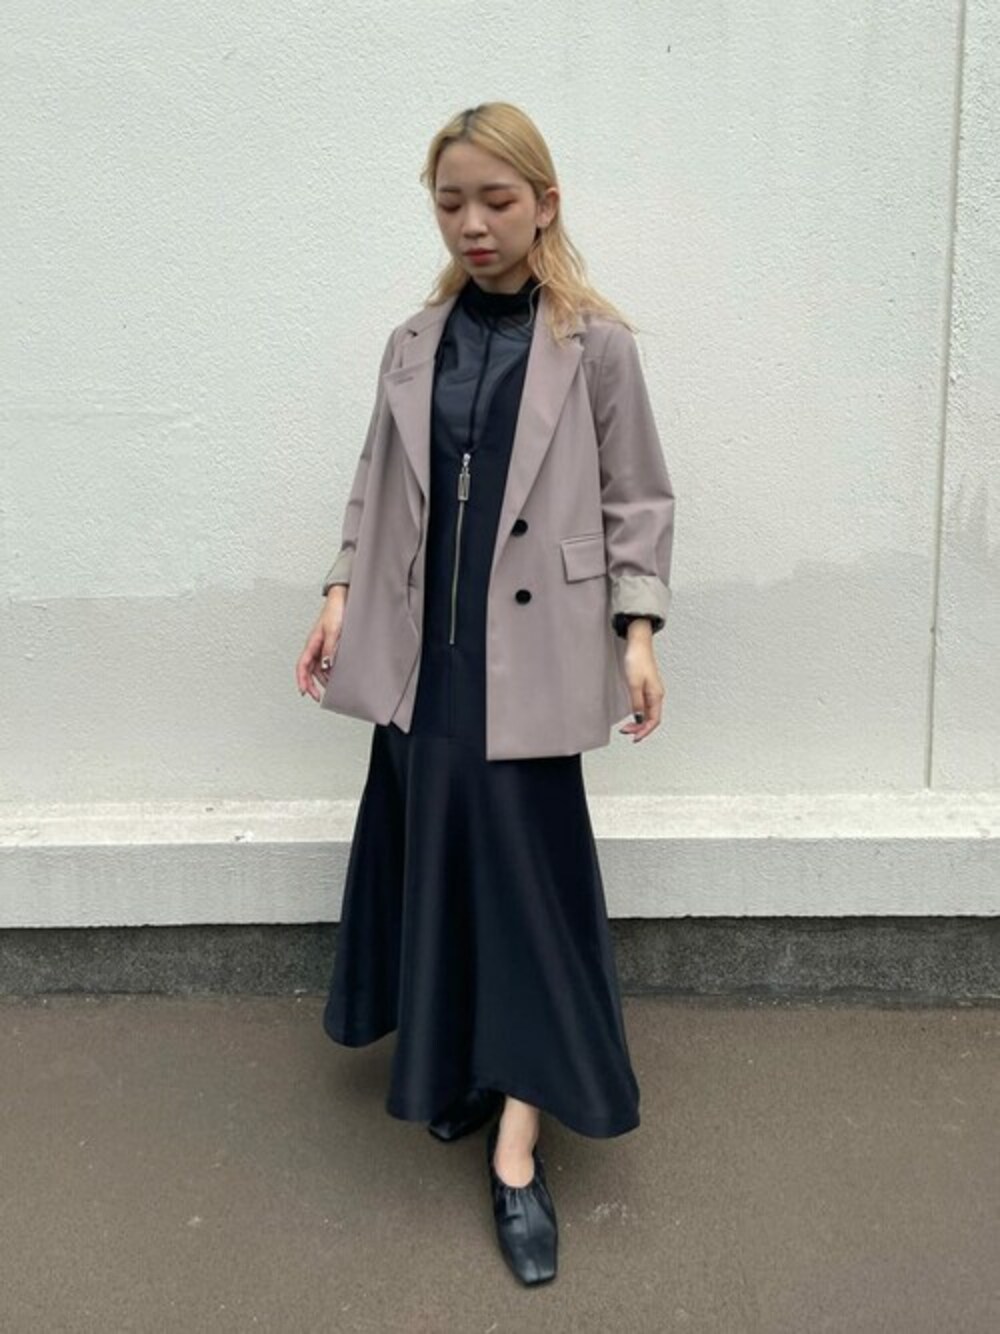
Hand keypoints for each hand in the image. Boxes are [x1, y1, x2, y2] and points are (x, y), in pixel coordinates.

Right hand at [296, 587, 347, 701]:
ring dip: (321, 679)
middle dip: (311, 684)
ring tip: (329, 689)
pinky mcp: (330, 643)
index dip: (301, 679)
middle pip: (308, 669)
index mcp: (312, 643)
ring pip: (318, 667)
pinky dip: (329, 670)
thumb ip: (329, 649)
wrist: (342, 598)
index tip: (303, 692)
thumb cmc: (335, 611)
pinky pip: (326, 661)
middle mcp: (315, 645)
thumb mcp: (333, 631)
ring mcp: (322, 645)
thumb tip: (327, 666)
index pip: (302, 665)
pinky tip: (335, 675)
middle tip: (317, 697)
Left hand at [617, 620, 665, 742]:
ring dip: (638, 722)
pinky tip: (631, 715)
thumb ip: (636, 703)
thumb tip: (638, 718)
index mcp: (656, 695)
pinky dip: (638, 714)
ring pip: (648, 713)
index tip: (634, 738)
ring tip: (626, 727)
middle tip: (625, 732)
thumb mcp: (634, 684)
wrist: (638, 643)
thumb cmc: (637, 660)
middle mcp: (656, 695)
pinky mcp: (647, 687)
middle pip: (651, 718)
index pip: (653, 721)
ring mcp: (652, 691)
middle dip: (639, 728)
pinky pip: (645, 706)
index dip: (644, 731)